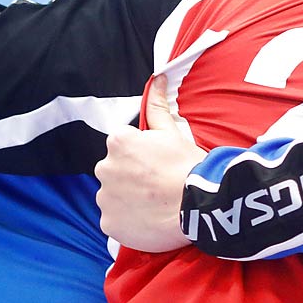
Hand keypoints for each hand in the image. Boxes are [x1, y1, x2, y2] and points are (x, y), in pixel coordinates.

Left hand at [96, 75, 204, 252]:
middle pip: (115, 171)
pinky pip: (114, 220)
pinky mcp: (109, 224)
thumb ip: (157, 105)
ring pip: (113, 195)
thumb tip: (158, 79)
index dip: (142, 156)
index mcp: (118, 142)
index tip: (158, 165)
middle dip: (131, 177)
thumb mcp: (173, 132)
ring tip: (154, 204)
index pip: (123, 147)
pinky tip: (147, 218)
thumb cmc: (187, 167)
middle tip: (156, 185)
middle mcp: (104, 168)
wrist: (198, 207)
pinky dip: (127, 220)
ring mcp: (105, 198)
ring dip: (127, 199)